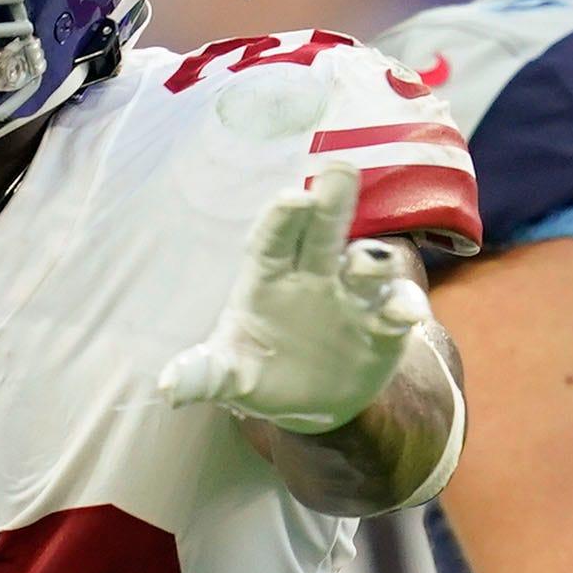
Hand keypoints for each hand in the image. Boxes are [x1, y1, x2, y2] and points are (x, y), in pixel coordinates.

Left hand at [158, 166, 428, 433]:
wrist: (310, 402)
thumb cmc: (260, 369)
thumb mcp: (229, 373)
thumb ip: (203, 374)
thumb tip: (168, 389)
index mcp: (270, 275)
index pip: (274, 238)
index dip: (283, 217)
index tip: (294, 199)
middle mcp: (314, 274)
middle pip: (323, 232)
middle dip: (332, 201)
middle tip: (341, 170)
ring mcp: (352, 297)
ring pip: (366, 265)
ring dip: (370, 260)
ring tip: (367, 262)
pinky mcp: (384, 324)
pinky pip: (397, 307)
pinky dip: (403, 306)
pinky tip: (404, 313)